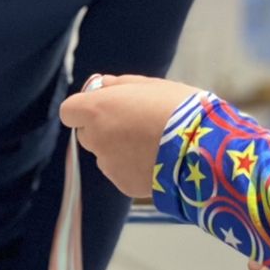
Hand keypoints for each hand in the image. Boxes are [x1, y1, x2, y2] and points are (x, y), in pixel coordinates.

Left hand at [59, 74, 198, 197]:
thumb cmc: (176, 107)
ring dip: (120, 148)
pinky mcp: (123, 184)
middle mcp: (96, 139)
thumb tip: (100, 85)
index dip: (85, 107)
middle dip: (103, 128)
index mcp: (98, 110)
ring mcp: (108, 165)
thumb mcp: (149, 85)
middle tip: (134, 122)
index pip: (69, 110)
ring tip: (153, 142)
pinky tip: (158, 159)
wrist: (200, 146)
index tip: (105, 105)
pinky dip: (134, 166)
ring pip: (106, 154)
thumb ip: (118, 85)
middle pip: (87, 133)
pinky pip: (122, 172)